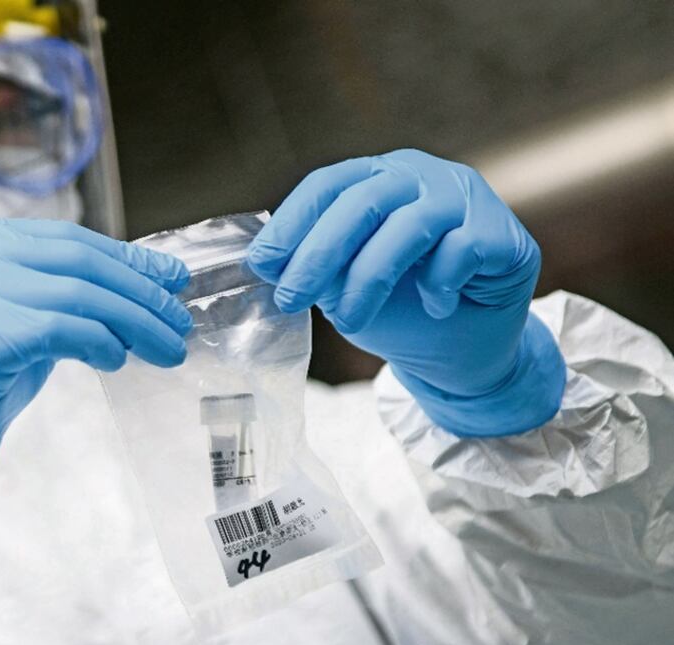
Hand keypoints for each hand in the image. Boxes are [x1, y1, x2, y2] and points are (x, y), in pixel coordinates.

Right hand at [0, 219, 191, 561]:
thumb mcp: (10, 329)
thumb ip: (57, 299)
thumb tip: (142, 283)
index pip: (61, 239)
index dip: (124, 258)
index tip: (171, 280)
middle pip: (74, 260)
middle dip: (139, 291)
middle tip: (178, 321)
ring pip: (74, 294)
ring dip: (134, 322)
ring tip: (167, 348)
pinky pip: (56, 330)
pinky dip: (100, 342)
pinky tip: (116, 360)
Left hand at [248, 149, 564, 436]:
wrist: (464, 351)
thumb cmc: (401, 311)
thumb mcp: (344, 287)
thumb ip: (316, 266)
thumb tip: (264, 261)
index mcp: (376, 179)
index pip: (327, 186)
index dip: (291, 224)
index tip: (260, 263)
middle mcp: (420, 176)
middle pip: (362, 202)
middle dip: (318, 254)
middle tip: (290, 298)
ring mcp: (465, 198)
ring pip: (407, 227)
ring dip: (369, 279)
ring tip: (349, 320)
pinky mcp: (501, 231)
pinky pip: (460, 252)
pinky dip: (438, 286)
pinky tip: (438, 307)